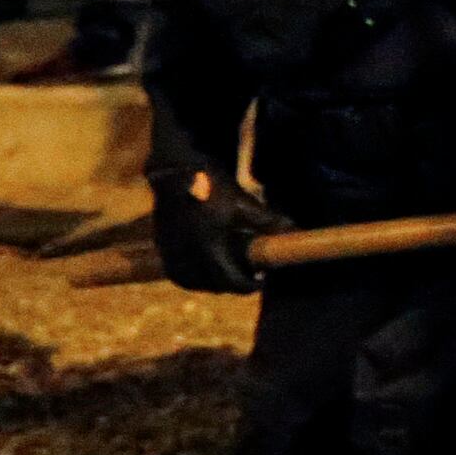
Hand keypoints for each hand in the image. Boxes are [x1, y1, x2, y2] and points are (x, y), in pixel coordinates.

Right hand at [150, 170, 278, 293]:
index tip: (261, 280)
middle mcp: (187, 253)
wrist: (176, 170)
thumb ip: (268, 220)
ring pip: (190, 281)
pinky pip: (175, 272)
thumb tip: (294, 229)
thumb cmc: (213, 185)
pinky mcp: (161, 245)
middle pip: (211, 285)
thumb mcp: (244, 202)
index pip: (230, 280)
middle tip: (247, 276)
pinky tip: (202, 271)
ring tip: (225, 276)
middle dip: (231, 285)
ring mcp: (171, 251)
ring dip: (209, 284)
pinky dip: (190, 277)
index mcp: (209, 246)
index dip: (247, 285)